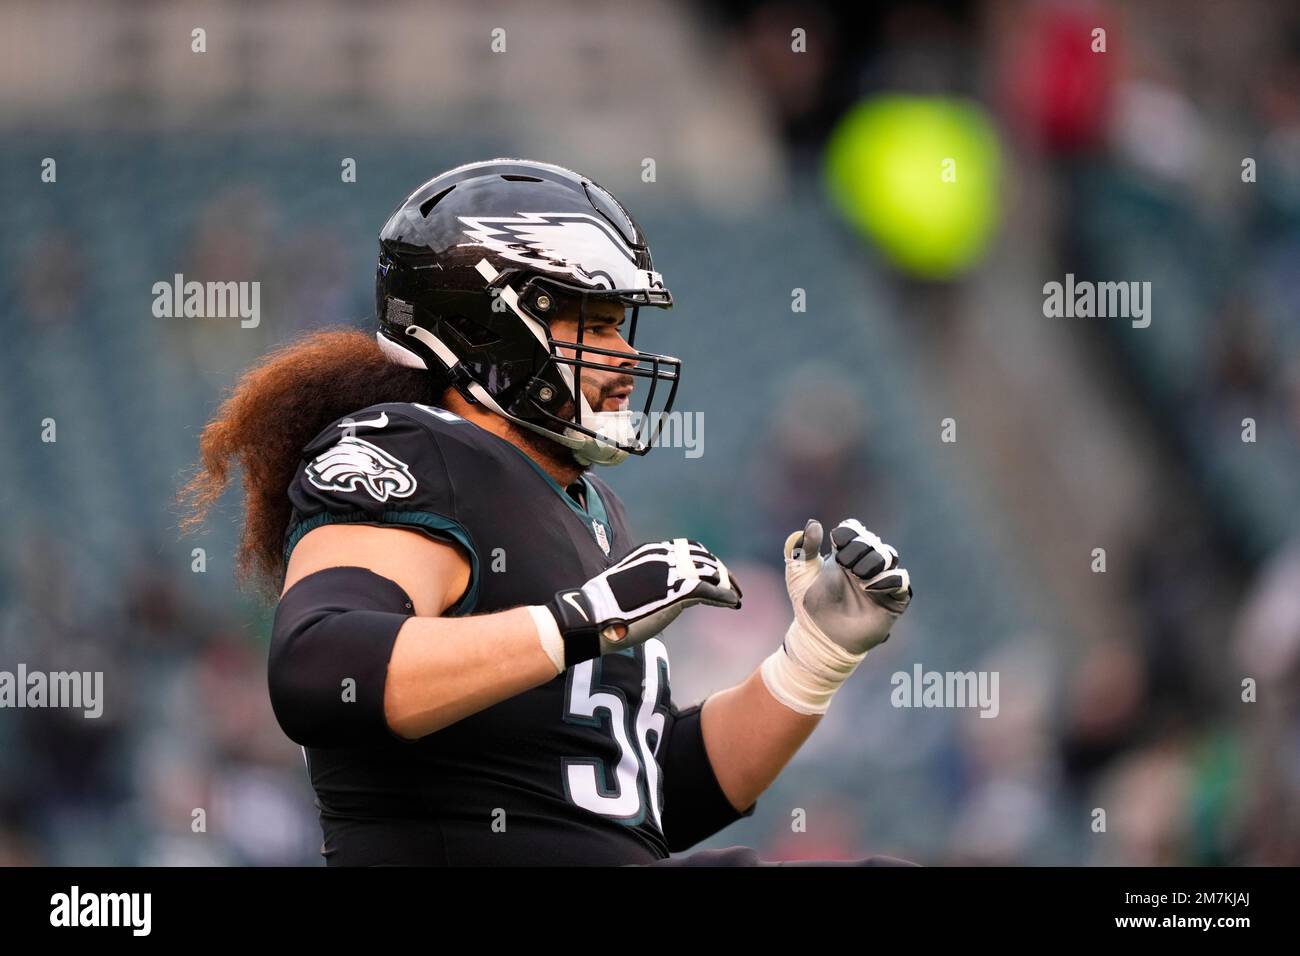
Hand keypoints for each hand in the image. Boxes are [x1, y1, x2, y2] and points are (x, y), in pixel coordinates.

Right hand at [545, 538, 741, 662]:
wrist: (594, 617)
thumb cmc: (607, 608)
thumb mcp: (632, 585)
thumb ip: (652, 582)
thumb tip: (666, 593)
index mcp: (652, 551)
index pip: (689, 549)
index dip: (707, 562)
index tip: (715, 575)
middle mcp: (664, 556)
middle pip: (704, 558)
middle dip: (722, 572)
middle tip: (733, 587)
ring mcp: (672, 572)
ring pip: (711, 572)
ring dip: (727, 585)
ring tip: (736, 597)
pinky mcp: (677, 591)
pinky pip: (710, 591)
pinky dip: (724, 596)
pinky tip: (732, 603)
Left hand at [785, 518, 911, 655]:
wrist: (820, 636)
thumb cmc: (808, 605)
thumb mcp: (800, 574)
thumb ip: (804, 548)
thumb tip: (813, 523)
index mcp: (843, 553)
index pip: (855, 530)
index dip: (849, 533)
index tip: (837, 543)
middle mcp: (864, 563)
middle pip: (873, 540)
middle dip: (860, 548)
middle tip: (845, 564)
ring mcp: (880, 580)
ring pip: (890, 556)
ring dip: (874, 561)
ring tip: (858, 577)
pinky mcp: (893, 599)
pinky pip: (902, 579)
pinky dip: (889, 579)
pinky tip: (870, 588)